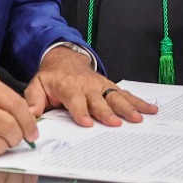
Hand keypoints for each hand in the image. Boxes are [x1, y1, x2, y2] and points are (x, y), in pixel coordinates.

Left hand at [23, 45, 156, 126]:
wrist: (65, 59)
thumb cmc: (51, 78)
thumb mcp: (36, 85)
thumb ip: (34, 100)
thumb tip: (30, 115)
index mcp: (68, 87)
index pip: (75, 100)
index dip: (81, 111)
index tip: (87, 123)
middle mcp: (88, 86)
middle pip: (99, 100)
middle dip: (108, 112)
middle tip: (117, 123)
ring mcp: (101, 86)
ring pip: (116, 97)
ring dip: (128, 107)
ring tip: (139, 118)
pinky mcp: (110, 87)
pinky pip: (126, 94)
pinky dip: (139, 102)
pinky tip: (151, 110)